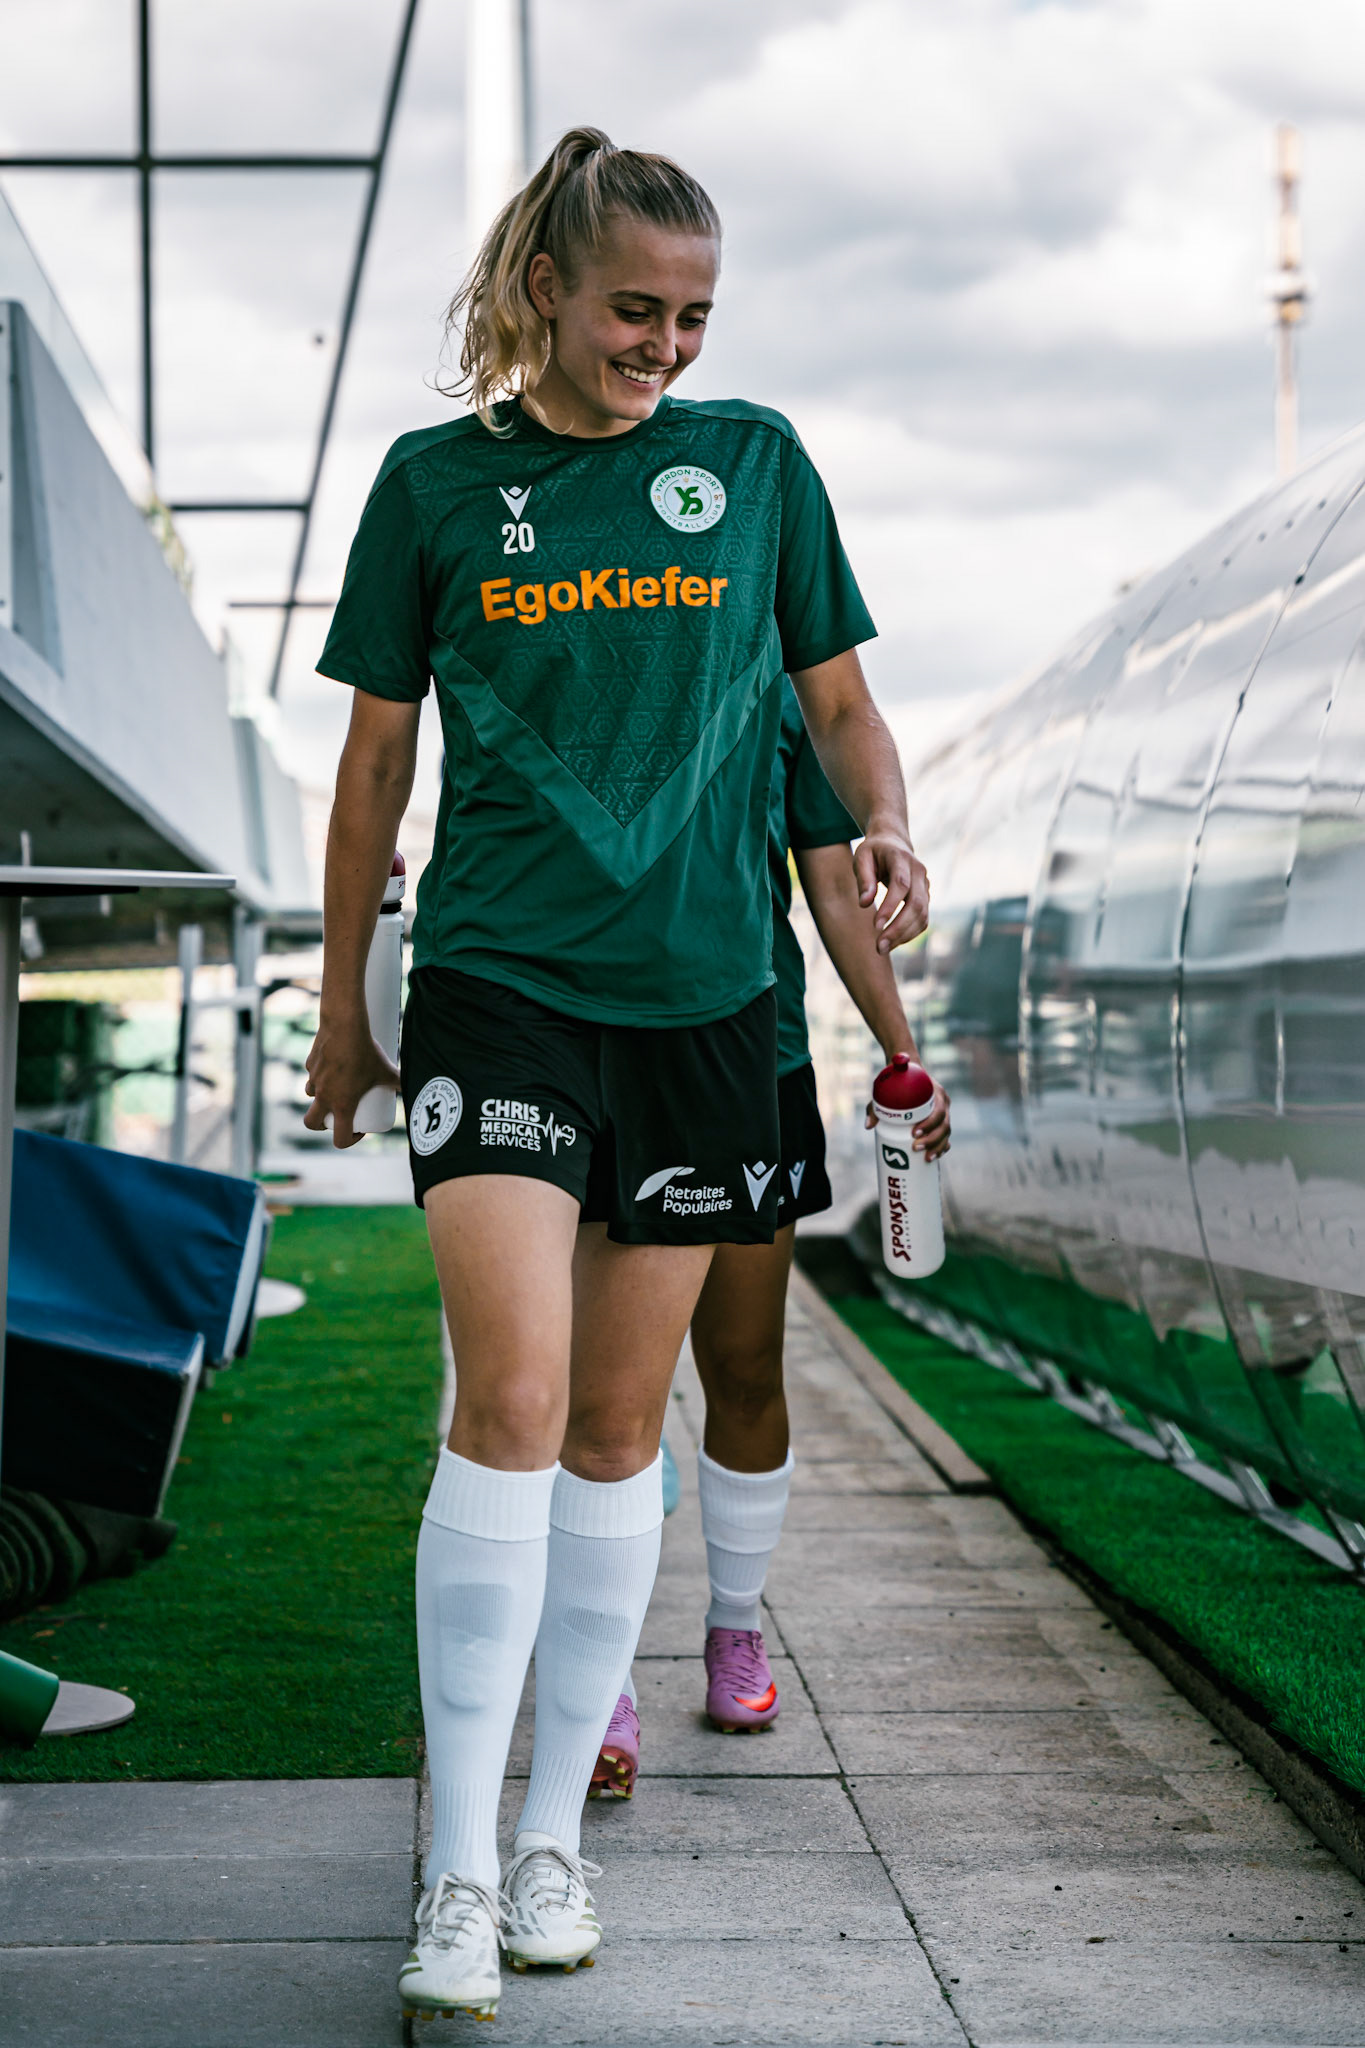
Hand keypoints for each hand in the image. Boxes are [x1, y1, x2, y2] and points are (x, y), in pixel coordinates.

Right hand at [303, 1011, 399, 1148]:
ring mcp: (314, 1080)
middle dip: (323, 1125)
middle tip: (339, 1115)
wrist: (344, 1025)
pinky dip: (319, 1075)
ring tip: (338, 1087)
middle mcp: (323, 1096)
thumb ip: (399, 1081)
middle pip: (312, 1123)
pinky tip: (333, 1066)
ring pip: (311, 1096)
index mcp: (342, 1105)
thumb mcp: (386, 1070)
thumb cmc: (366, 1051)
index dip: (349, 1139)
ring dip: (321, 1097)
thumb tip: (412, 1088)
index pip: (339, 1138)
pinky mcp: (309, 1064)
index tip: (359, 1129)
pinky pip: (312, 1075)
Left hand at [853, 831, 929, 951]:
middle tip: (879, 946)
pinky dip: (909, 933)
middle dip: (898, 928)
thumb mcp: (861, 857)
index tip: (875, 926)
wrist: (894, 842)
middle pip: (916, 903)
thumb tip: (864, 904)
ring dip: (904, 935)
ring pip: (922, 915)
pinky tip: (892, 942)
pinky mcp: (925, 897)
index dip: (890, 906)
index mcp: (901, 858)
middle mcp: (919, 871)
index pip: (901, 884)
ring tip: (882, 948)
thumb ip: (863, 879)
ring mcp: (925, 885)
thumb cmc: (873, 851)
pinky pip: (922, 919)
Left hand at [865, 1079, 950, 1160]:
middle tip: (915, 1147)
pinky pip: (946, 1136)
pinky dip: (942, 1147)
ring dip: (938, 1146)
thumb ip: (875, 1106)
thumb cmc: (897, 1083)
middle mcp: (942, 1102)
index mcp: (935, 1092)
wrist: (908, 1076)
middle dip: (932, 1139)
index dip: (929, 1123)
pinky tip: (935, 1156)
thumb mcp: (885, 1092)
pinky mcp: (941, 1121)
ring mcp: (944, 1113)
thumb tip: (868, 1125)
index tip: (914, 1133)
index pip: (938, 1110)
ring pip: (946, 1132)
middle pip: (944, 1124)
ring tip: (926, 1158)